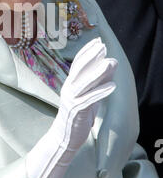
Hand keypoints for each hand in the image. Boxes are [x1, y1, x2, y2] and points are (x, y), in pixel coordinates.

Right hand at [50, 37, 116, 155]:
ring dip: (98, 72)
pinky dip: (101, 91)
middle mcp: (68, 88)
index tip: (97, 41)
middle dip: (91, 56)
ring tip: (110, 62)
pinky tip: (112, 85)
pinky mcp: (77, 111)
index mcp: (70, 83)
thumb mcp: (90, 95)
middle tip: (103, 46)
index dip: (87, 51)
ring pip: (84, 83)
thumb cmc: (78, 115)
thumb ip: (99, 80)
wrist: (64, 137)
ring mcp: (71, 100)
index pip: (77, 63)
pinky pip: (89, 99)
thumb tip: (111, 63)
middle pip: (79, 69)